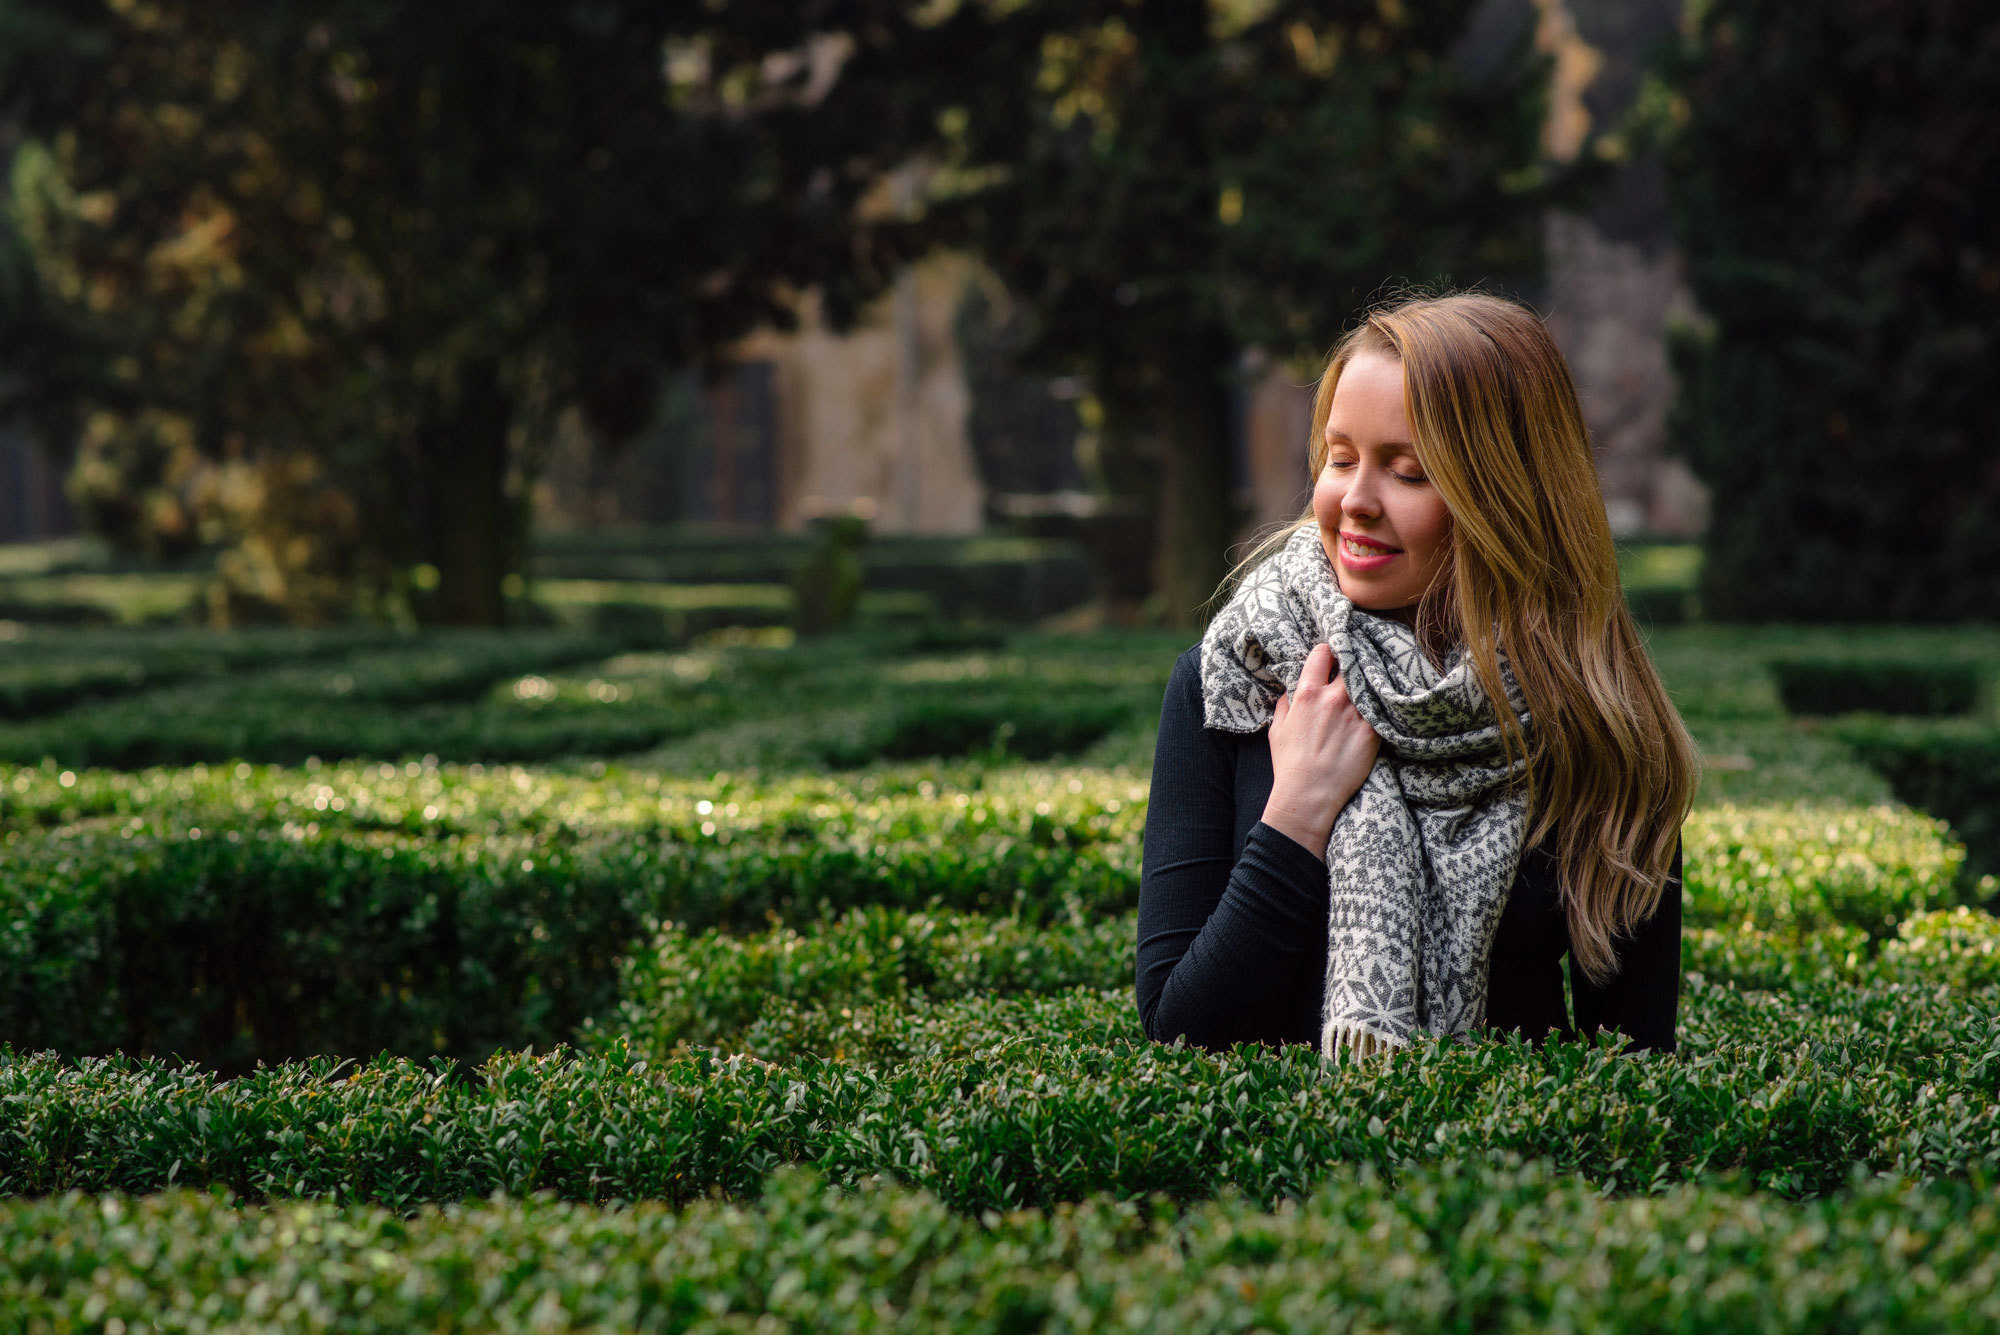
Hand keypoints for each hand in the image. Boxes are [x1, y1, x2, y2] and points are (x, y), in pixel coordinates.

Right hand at [1260, 643, 1379, 854]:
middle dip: (1352, 664)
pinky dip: (1379, 705)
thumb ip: (1285, 703)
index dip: (1327, 653)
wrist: (1310, 795)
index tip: (1331, 659)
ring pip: (1369, 684)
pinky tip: (1378, 709)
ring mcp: (1356, 714)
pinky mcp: (1373, 731)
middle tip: (1354, 671)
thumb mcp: (1277, 729)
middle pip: (1352, 663)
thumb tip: (1291, 691)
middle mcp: (1334, 698)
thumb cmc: (1289, 764)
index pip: (1323, 653)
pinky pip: (1380, 707)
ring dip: (1368, 685)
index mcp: (1308, 693)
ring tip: (1369, 689)